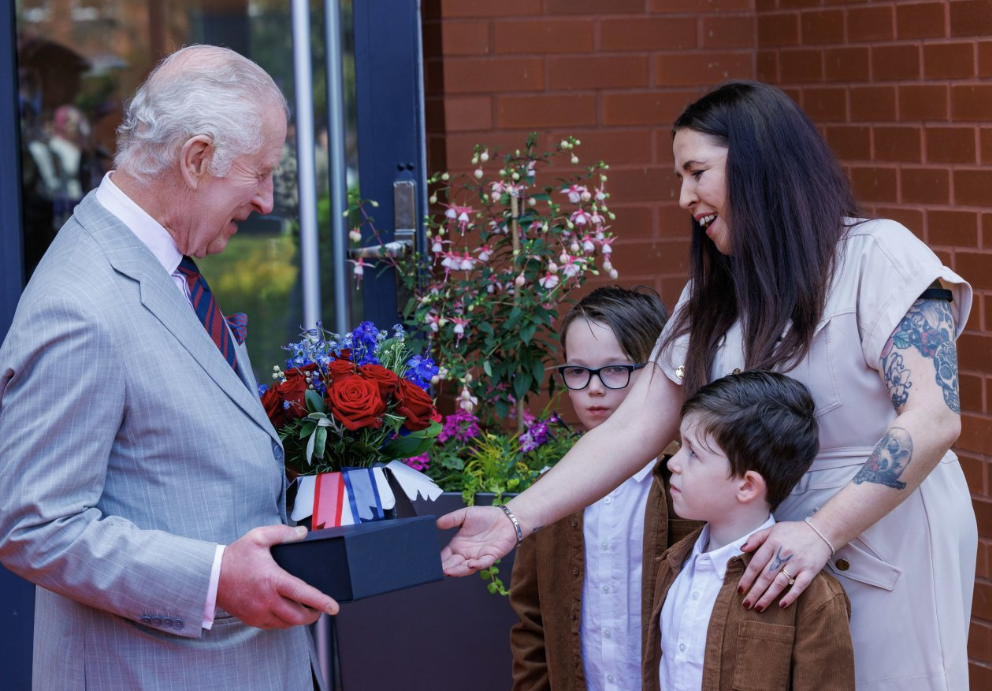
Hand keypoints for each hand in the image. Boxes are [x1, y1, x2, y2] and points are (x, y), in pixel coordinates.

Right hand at [217, 525, 339, 628]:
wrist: (210, 576)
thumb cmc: (235, 557)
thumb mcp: (258, 537)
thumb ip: (283, 533)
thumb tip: (303, 532)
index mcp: (272, 580)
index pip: (303, 594)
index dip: (321, 602)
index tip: (334, 607)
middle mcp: (267, 600)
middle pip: (298, 616)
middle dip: (314, 615)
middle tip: (321, 609)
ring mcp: (259, 612)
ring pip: (287, 624)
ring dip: (300, 620)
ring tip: (307, 611)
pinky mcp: (252, 619)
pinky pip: (274, 626)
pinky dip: (285, 622)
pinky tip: (287, 612)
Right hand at [437, 506, 517, 576]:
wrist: (505, 518)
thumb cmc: (486, 516)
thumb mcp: (465, 514)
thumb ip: (451, 519)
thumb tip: (437, 523)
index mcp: (458, 545)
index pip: (445, 556)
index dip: (438, 560)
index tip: (430, 564)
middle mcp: (466, 553)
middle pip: (454, 564)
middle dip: (446, 568)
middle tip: (438, 571)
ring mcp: (478, 556)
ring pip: (466, 568)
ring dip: (458, 571)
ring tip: (449, 571)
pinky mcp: (491, 556)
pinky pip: (483, 563)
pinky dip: (477, 565)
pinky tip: (470, 565)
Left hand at [738, 520, 831, 610]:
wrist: (822, 531)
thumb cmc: (794, 532)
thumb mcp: (773, 529)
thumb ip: (756, 538)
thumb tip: (741, 549)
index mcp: (772, 543)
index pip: (756, 564)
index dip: (747, 578)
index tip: (740, 590)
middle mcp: (783, 554)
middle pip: (766, 577)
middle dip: (754, 592)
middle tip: (746, 604)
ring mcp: (798, 563)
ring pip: (779, 583)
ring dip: (768, 597)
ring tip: (758, 608)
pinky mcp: (810, 571)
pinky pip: (799, 586)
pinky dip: (790, 596)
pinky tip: (781, 605)